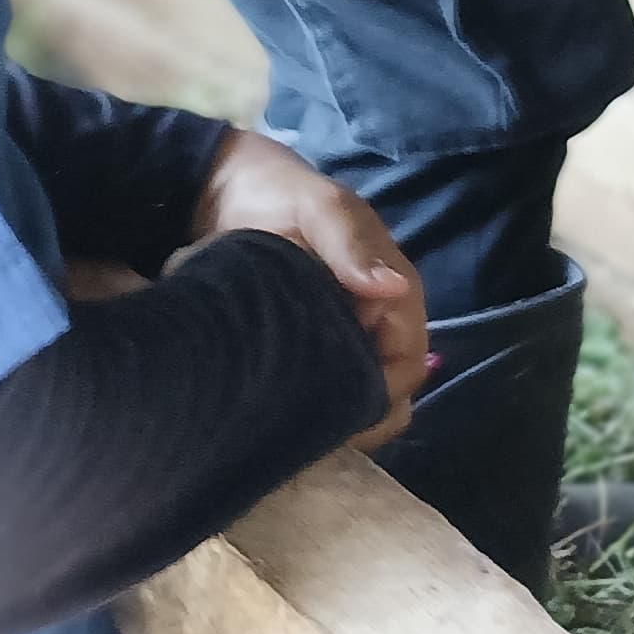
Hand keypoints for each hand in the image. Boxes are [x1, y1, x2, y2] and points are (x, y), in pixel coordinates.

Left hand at [189, 134, 426, 446]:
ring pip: (357, 393)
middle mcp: (371, 319)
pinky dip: (313, 413)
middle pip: (387, 385)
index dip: (388, 391)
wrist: (224, 193)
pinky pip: (322, 390)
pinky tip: (281, 428)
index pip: (409, 357)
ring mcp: (337, 334)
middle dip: (364, 417)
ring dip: (338, 420)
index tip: (347, 415)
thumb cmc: (280, 195)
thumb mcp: (320, 208)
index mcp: (390, 288)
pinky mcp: (303, 346)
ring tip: (295, 440)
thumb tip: (392, 288)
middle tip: (315, 440)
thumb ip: (352, 244)